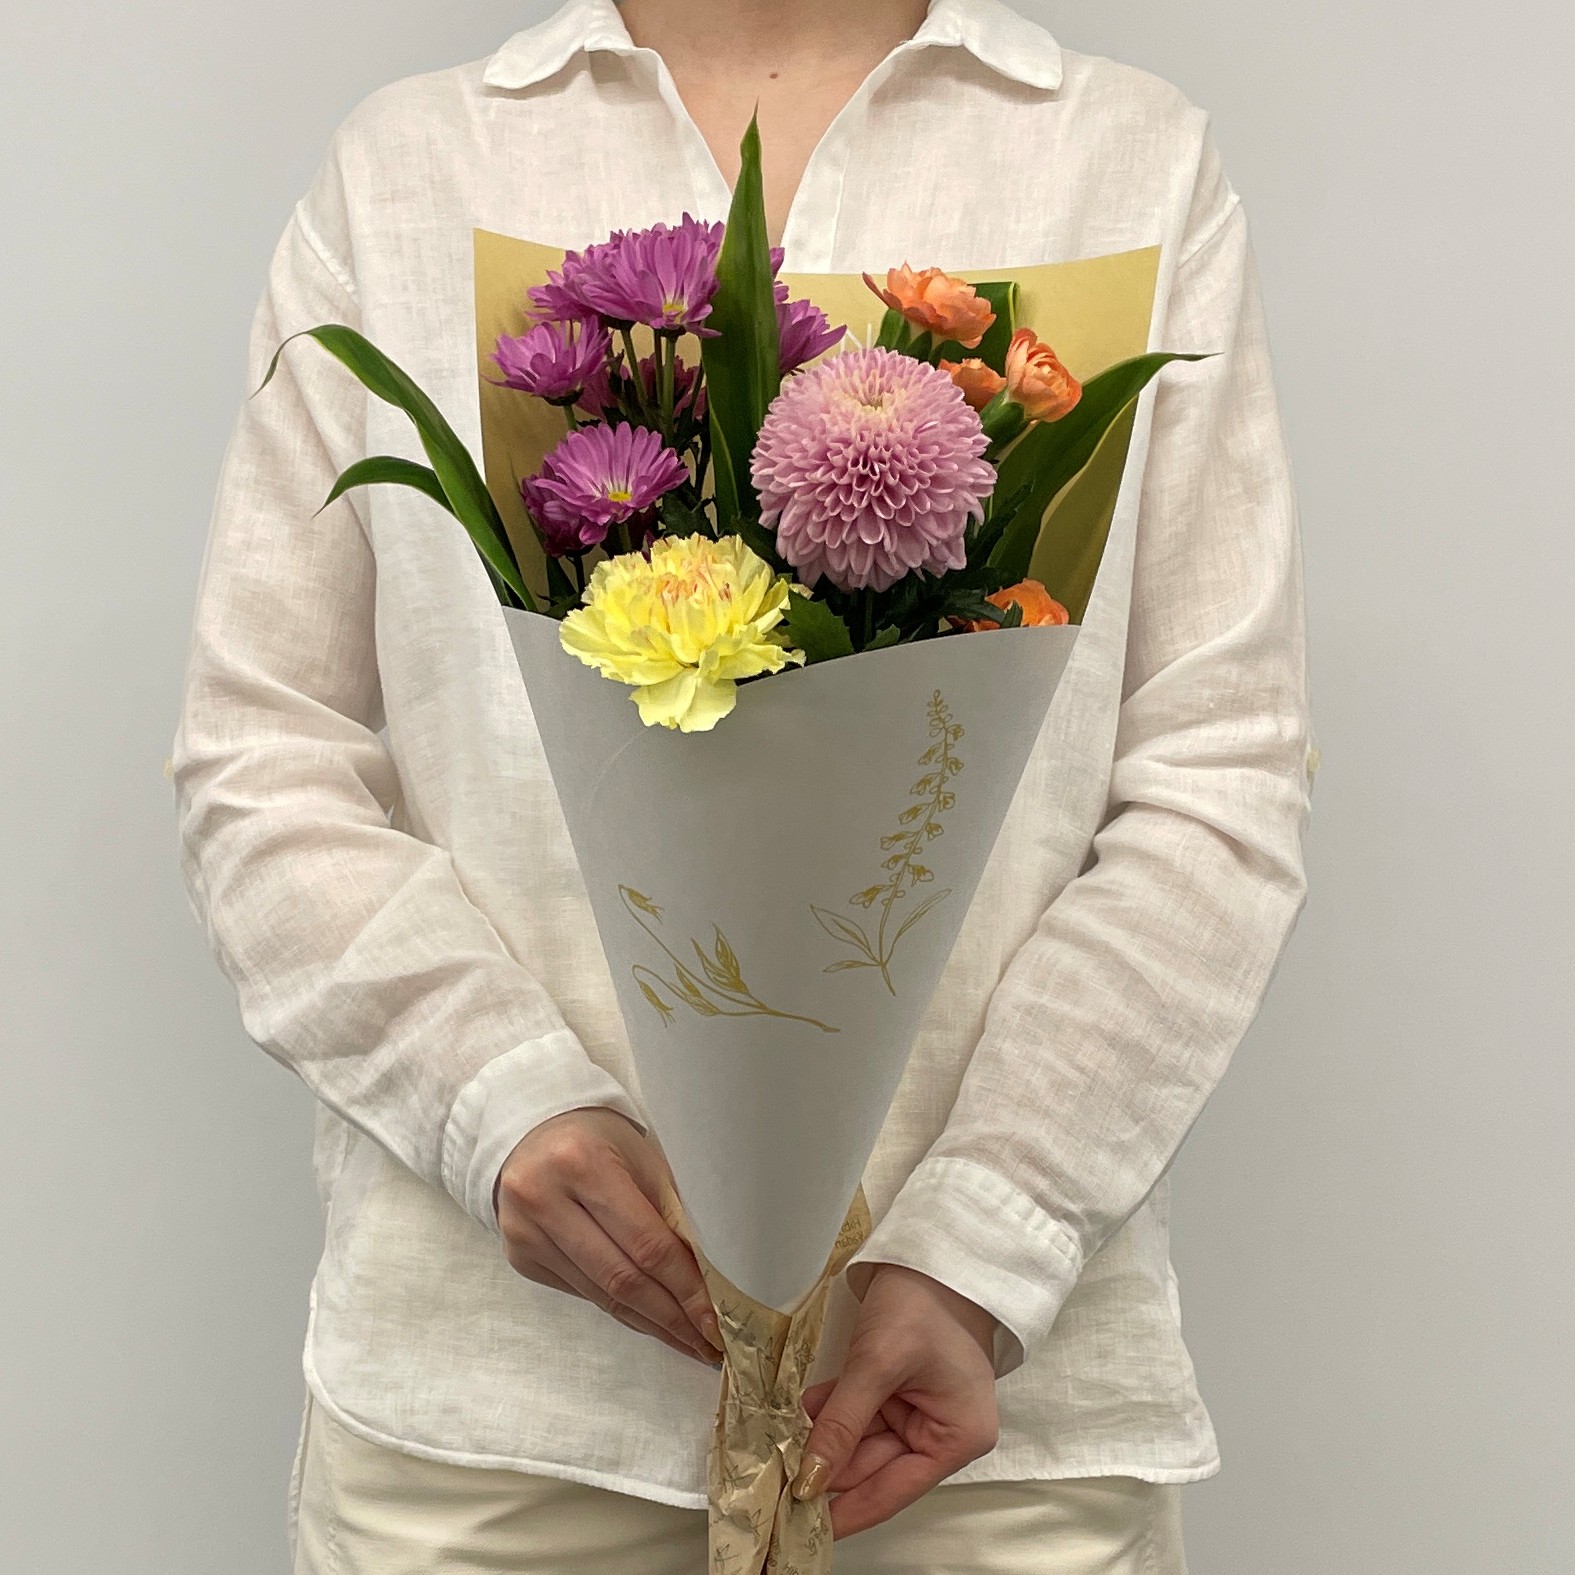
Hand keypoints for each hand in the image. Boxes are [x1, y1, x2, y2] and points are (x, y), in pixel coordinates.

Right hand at [494, 1107, 723, 1365]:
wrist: (531, 1129)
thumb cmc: (599, 1140)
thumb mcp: (642, 1160)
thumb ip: (668, 1214)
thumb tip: (702, 1282)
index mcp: (583, 1164)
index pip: (646, 1243)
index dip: (685, 1287)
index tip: (715, 1320)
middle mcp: (544, 1199)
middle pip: (621, 1278)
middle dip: (671, 1318)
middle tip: (708, 1344)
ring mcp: (525, 1233)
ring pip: (600, 1295)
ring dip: (648, 1323)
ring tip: (686, 1340)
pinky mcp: (520, 1257)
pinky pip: (580, 1292)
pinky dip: (618, 1308)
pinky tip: (647, 1318)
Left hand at [794, 1263, 999, 1537]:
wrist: (930, 1248)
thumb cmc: (922, 1303)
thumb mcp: (878, 1363)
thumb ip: (843, 1424)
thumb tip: (810, 1479)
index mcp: (956, 1438)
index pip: (891, 1491)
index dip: (845, 1511)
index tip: (801, 1532)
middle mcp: (941, 1432)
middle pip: (874, 1467)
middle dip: (827, 1470)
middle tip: (777, 1486)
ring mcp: (919, 1409)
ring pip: (860, 1440)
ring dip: (824, 1439)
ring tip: (781, 1446)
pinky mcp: (898, 1387)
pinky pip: (859, 1413)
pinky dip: (832, 1412)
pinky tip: (803, 1412)